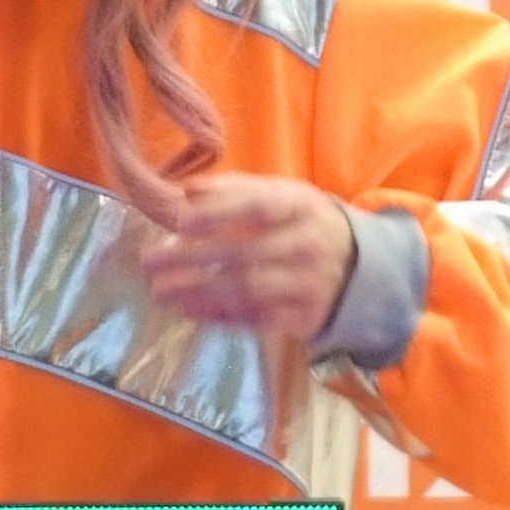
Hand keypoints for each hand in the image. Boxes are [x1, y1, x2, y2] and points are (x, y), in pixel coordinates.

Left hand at [138, 176, 356, 339]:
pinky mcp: (303, 319)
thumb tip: (186, 189)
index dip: (217, 213)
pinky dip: (218, 316)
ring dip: (197, 292)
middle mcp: (307, 245)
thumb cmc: (304, 224)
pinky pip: (254, 319)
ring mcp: (307, 285)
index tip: (178, 220)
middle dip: (191, 259)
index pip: (256, 207)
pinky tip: (188, 310)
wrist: (360, 269)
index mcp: (301, 206)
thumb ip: (235, 190)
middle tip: (150, 260)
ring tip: (160, 290)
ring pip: (246, 291)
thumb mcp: (283, 196)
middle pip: (243, 253)